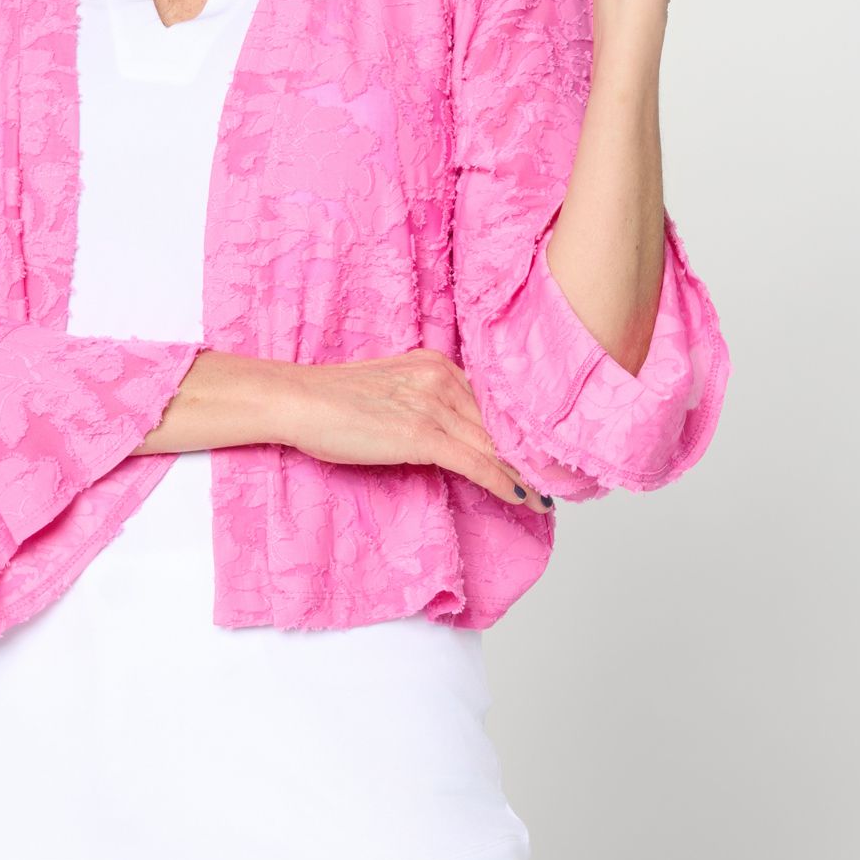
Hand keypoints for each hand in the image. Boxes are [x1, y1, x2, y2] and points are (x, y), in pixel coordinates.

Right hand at [278, 349, 552, 513]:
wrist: (297, 400)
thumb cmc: (331, 399)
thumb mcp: (388, 389)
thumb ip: (421, 401)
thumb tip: (443, 431)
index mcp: (435, 363)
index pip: (491, 400)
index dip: (519, 429)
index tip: (540, 450)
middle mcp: (442, 378)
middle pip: (500, 422)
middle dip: (532, 452)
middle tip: (561, 475)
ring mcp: (434, 405)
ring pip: (495, 444)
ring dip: (527, 471)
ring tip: (551, 493)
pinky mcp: (422, 435)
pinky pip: (476, 462)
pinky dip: (503, 481)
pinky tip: (522, 496)